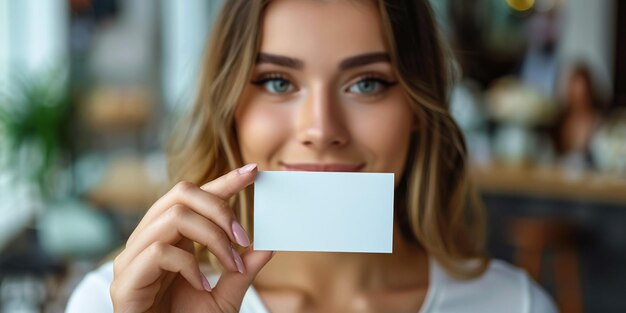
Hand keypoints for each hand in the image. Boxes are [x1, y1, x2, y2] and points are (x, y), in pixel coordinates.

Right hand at [110, 163, 273, 312]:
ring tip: (232, 264)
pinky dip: (190, 265)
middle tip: (244, 235)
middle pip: (180, 192)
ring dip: (212, 238)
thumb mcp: (223, 298)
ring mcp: (133, 258)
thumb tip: (266, 248)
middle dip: (219, 207)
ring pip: (174, 217)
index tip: (252, 172)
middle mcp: (148, 240)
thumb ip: (241, 273)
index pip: (194, 197)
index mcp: (170, 238)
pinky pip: (161, 252)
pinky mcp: (126, 280)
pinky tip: (203, 285)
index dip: (223, 181)